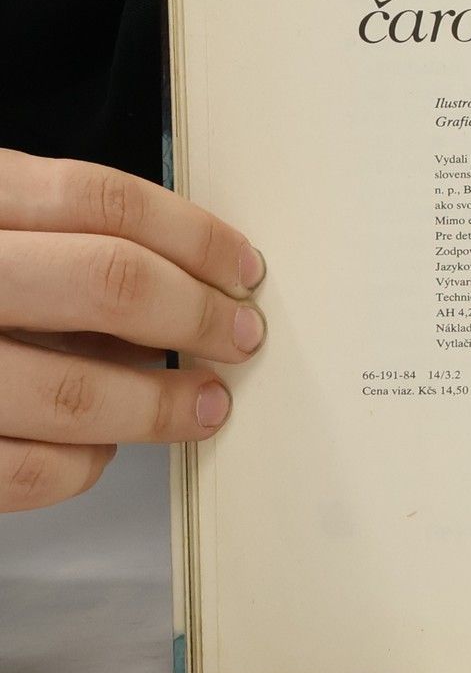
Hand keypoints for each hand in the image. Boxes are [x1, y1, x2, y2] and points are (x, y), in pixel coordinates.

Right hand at [0, 148, 264, 511]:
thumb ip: (58, 239)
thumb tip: (190, 280)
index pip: (101, 202)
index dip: (194, 236)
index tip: (246, 270)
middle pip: (107, 285)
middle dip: (197, 316)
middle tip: (241, 336)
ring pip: (72, 390)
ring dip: (157, 404)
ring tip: (202, 406)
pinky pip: (21, 470)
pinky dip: (82, 465)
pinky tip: (104, 449)